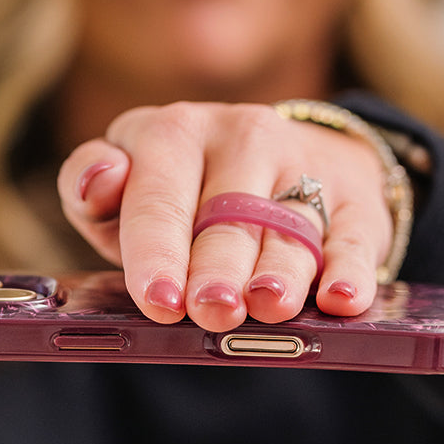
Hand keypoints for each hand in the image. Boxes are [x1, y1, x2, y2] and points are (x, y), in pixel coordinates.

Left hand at [58, 101, 392, 330]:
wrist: (286, 156)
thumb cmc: (184, 192)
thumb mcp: (128, 184)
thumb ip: (90, 187)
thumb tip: (99, 180)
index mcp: (172, 133)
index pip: (159, 199)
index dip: (157, 252)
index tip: (158, 299)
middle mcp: (241, 137)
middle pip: (227, 216)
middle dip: (218, 267)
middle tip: (212, 310)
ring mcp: (302, 163)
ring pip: (291, 227)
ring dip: (281, 270)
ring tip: (270, 306)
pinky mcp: (353, 196)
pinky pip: (353, 235)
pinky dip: (350, 269)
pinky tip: (342, 298)